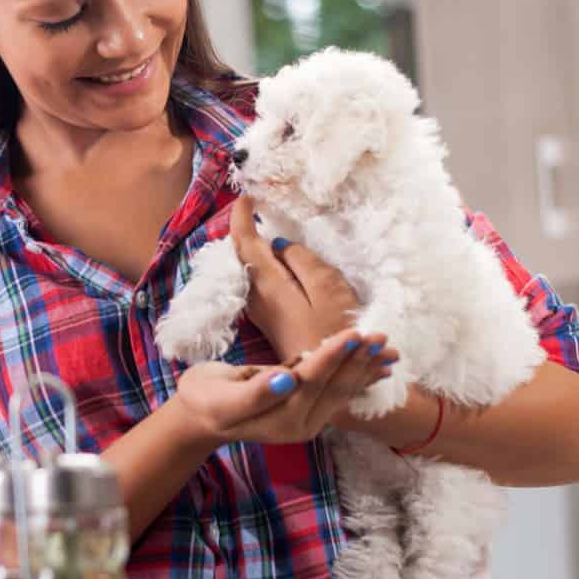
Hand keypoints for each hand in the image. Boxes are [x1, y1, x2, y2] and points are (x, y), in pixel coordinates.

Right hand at [170, 328, 395, 445]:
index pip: (313, 381)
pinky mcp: (308, 409)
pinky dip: (359, 377)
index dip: (333, 356)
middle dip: (359, 360)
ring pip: (342, 389)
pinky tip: (377, 368)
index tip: (353, 334)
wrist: (200, 416)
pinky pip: (338, 391)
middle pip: (335, 386)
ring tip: (389, 351)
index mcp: (282, 418)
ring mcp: (307, 418)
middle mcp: (301, 422)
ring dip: (366, 368)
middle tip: (381, 338)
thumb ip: (256, 392)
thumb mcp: (224, 397)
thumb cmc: (207, 400)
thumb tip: (286, 379)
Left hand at [229, 198, 381, 363]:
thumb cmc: (336, 333)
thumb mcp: (328, 289)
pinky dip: (264, 265)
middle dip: (244, 230)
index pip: (245, 243)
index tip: (246, 196)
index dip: (242, 217)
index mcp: (269, 285)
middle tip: (252, 206)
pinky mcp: (272, 321)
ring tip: (262, 225)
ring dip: (254, 247)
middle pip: (242, 256)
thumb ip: (303, 261)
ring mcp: (263, 312)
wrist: (332, 382)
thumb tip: (279, 245)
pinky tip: (277, 261)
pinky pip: (261, 284)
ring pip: (251, 271)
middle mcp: (258, 298)